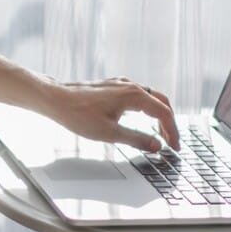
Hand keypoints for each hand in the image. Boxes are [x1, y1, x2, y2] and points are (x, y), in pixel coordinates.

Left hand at [39, 77, 178, 151]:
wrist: (56, 99)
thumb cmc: (78, 115)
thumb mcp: (110, 133)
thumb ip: (137, 139)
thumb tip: (156, 146)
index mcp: (134, 95)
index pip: (164, 113)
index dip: (172, 132)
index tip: (174, 147)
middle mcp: (130, 86)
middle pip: (161, 103)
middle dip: (169, 123)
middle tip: (171, 142)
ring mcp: (121, 84)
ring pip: (150, 98)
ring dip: (158, 115)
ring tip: (159, 134)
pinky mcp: (113, 87)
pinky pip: (138, 96)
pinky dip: (146, 109)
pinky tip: (141, 121)